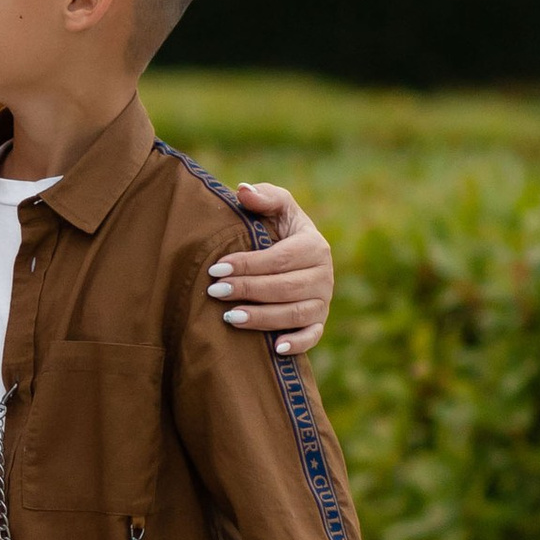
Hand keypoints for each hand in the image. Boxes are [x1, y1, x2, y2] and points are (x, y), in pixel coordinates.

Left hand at [211, 184, 332, 354]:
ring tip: (230, 317)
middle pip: (285, 288)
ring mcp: (323, 301)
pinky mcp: (319, 322)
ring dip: (262, 318)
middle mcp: (324, 275)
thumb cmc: (277, 229)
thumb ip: (264, 197)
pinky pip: (312, 336)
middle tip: (215, 292)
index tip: (216, 268)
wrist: (291, 256)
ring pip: (294, 314)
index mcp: (314, 245)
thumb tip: (244, 191)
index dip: (247, 264)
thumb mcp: (275, 207)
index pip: (279, 259)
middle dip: (247, 290)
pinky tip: (275, 348)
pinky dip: (297, 343)